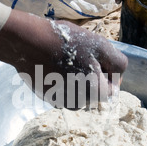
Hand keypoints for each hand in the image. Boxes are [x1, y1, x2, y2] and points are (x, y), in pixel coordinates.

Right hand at [0, 9, 127, 108]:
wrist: (28, 42)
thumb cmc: (67, 42)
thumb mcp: (101, 46)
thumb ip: (118, 64)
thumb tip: (117, 79)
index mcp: (94, 93)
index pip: (111, 90)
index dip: (107, 73)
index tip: (95, 59)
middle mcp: (78, 103)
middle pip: (93, 92)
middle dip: (91, 76)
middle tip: (79, 56)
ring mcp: (60, 102)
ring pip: (77, 92)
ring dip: (76, 79)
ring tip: (64, 59)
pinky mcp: (46, 97)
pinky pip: (61, 91)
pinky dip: (61, 80)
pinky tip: (53, 65)